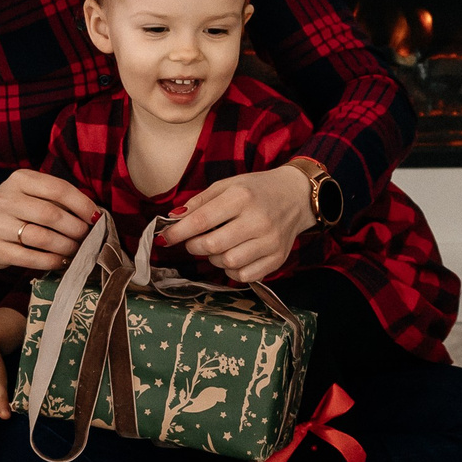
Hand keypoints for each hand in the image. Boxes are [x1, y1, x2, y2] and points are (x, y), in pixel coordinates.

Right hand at [0, 170, 98, 273]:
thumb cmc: (10, 209)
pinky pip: (32, 258)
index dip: (82, 204)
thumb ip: (54, 198)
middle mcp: (6, 200)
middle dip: (76, 228)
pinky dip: (52, 261)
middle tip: (87, 237)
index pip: (58, 189)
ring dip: (67, 246)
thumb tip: (92, 214)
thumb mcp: (26, 192)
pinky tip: (62, 260)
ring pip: (43, 238)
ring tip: (77, 249)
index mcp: (19, 180)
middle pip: (52, 215)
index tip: (96, 216)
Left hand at [161, 166, 313, 283]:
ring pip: (227, 263)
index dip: (178, 232)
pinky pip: (244, 276)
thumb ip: (200, 202)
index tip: (164, 238)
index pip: (201, 220)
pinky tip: (233, 255)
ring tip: (217, 245)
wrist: (297, 196)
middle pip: (212, 246)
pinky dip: (232, 271)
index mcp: (241, 197)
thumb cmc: (256, 190)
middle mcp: (258, 220)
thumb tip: (173, 220)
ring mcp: (270, 242)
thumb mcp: (227, 185)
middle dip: (194, 246)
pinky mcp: (277, 258)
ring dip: (213, 258)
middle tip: (193, 241)